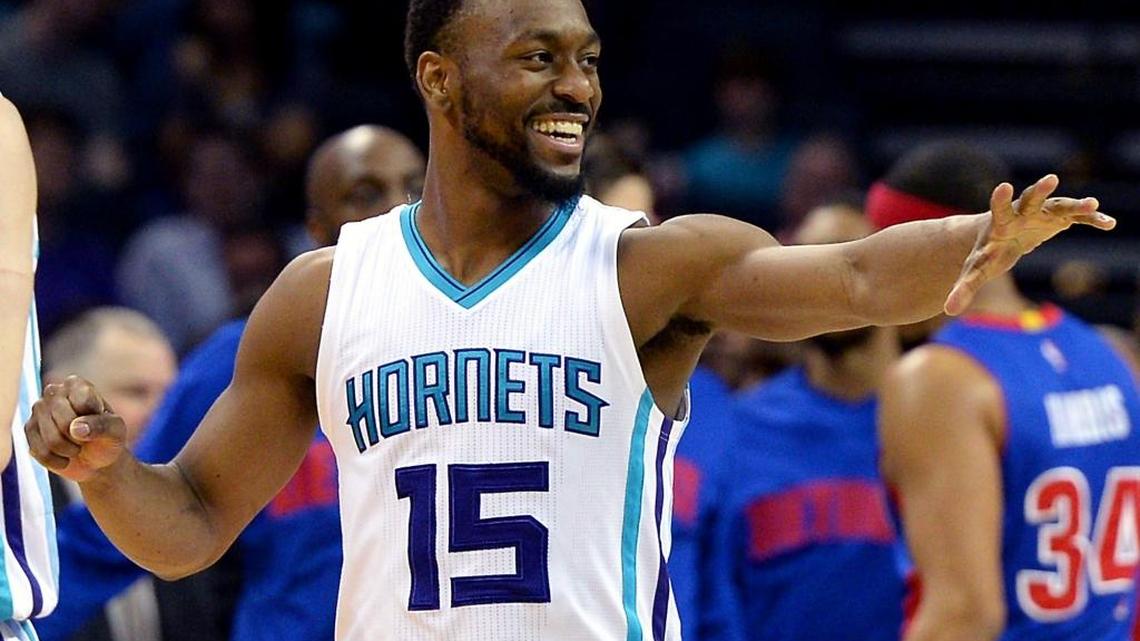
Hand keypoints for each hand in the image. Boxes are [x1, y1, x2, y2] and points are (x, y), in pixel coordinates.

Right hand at [25, 375, 127, 481]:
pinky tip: (64, 457)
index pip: (82, 402)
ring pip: (51, 439)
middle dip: (79, 438)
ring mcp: (38, 411)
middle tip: (86, 439)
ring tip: (76, 448)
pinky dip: (57, 460)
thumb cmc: (107, 438)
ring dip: (69, 451)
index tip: (99, 422)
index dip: (93, 420)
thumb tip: (75, 428)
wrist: (95, 459)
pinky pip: (40, 452)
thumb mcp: (116, 431)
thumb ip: (102, 425)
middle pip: (64, 421)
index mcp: (77, 384)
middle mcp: (53, 393)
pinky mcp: (29, 431)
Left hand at [944, 174, 1114, 314]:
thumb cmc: (989, 252)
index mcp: (1000, 222)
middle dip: (1039, 191)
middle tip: (1050, 179)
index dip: (1001, 200)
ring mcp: (1042, 212)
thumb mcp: (976, 270)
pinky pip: (1077, 218)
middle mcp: (1022, 212)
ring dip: (1075, 205)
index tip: (1003, 187)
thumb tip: (947, 310)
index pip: (999, 209)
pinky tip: (1108, 224)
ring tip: (1092, 204)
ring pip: (1059, 205)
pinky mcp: (1059, 218)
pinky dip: (1091, 219)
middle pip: (1031, 199)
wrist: (1004, 236)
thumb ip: (963, 288)